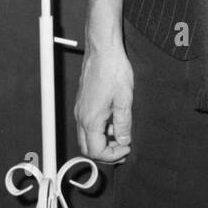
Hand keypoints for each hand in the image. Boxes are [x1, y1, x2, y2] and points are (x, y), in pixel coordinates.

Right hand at [74, 40, 133, 163]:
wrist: (102, 51)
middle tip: (123, 149)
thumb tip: (124, 140)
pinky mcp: (83, 104)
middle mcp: (81, 118)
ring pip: (87, 137)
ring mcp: (80, 110)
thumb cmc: (113, 70)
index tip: (127, 149)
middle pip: (88, 148)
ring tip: (122, 134)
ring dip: (103, 141)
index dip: (112, 155)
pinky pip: (88, 125)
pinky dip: (100, 129)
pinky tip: (115, 120)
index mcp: (90, 120)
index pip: (96, 151)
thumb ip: (123, 123)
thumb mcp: (124, 99)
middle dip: (106, 153)